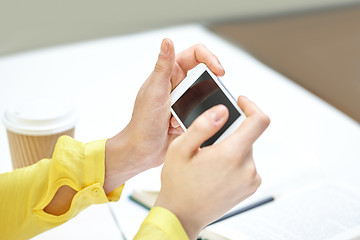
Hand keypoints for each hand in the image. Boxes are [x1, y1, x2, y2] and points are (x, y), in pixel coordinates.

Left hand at [103, 39, 224, 192]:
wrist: (142, 151)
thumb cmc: (143, 122)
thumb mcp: (155, 92)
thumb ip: (163, 67)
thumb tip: (167, 41)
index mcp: (170, 73)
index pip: (196, 54)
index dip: (211, 58)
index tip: (220, 71)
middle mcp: (178, 84)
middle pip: (205, 76)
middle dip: (205, 91)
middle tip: (198, 103)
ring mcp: (184, 100)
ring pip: (206, 97)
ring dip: (196, 110)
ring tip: (178, 120)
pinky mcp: (188, 115)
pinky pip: (203, 113)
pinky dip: (194, 121)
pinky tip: (177, 128)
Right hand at [155, 96, 269, 239]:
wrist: (182, 216)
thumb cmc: (178, 184)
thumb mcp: (180, 149)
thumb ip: (202, 125)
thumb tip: (222, 110)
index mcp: (231, 155)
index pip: (259, 121)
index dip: (251, 106)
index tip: (240, 102)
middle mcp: (247, 168)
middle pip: (248, 135)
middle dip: (230, 132)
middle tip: (208, 143)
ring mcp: (251, 180)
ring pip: (246, 149)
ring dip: (231, 147)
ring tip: (209, 161)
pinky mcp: (250, 187)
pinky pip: (246, 163)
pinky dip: (234, 160)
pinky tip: (216, 171)